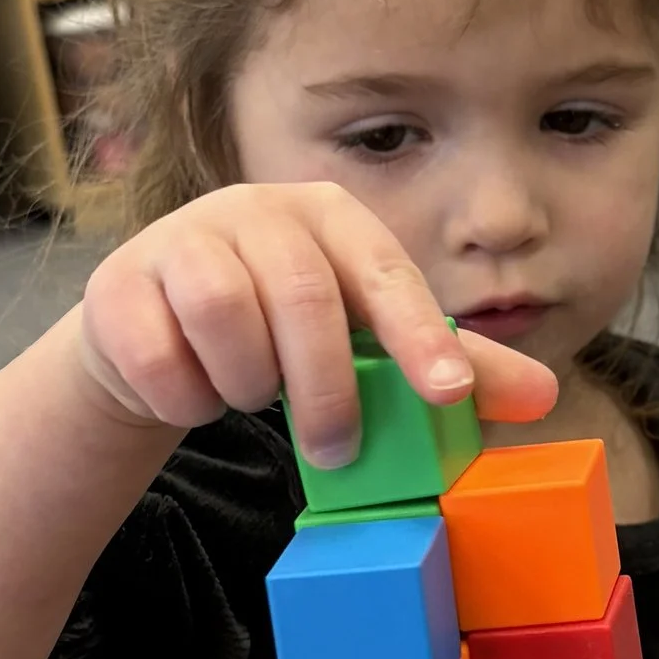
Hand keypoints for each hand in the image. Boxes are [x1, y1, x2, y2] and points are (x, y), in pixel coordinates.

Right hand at [74, 182, 556, 464]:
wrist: (159, 335)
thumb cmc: (283, 331)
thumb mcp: (367, 344)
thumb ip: (448, 365)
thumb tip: (542, 397)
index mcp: (329, 216)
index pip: (385, 271)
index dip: (419, 333)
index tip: (447, 394)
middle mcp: (254, 209)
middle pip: (303, 296)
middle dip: (325, 388)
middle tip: (335, 449)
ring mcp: (180, 238)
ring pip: (224, 314)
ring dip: (246, 382)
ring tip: (250, 394)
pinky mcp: (117, 283)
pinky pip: (158, 353)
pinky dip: (185, 394)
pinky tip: (194, 389)